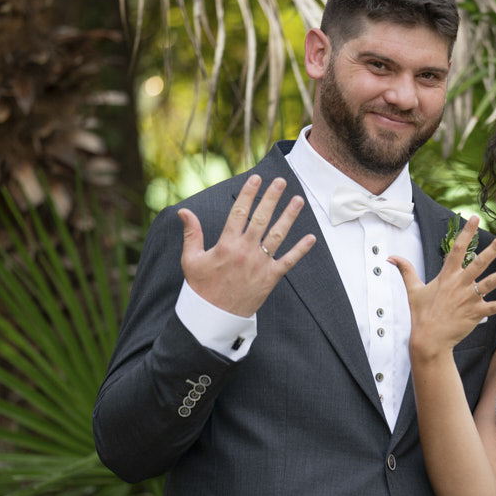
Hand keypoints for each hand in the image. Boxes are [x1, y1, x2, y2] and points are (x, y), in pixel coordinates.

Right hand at [179, 175, 315, 316]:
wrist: (213, 317)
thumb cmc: (201, 288)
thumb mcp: (191, 260)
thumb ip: (192, 234)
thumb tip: (183, 211)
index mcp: (226, 245)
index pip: (239, 213)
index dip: (248, 194)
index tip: (255, 178)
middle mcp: (245, 252)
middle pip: (261, 219)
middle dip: (271, 198)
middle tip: (281, 181)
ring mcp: (260, 265)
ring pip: (278, 235)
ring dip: (289, 216)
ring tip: (298, 199)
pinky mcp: (270, 278)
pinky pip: (288, 261)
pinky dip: (301, 250)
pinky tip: (311, 238)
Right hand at [390, 215, 495, 358]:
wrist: (428, 339)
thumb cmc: (421, 313)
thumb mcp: (413, 289)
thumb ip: (405, 270)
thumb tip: (391, 257)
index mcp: (446, 276)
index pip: (457, 249)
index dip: (466, 232)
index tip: (474, 218)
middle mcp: (459, 285)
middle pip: (479, 263)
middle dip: (493, 249)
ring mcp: (468, 299)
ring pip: (490, 283)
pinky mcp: (475, 314)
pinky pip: (494, 307)